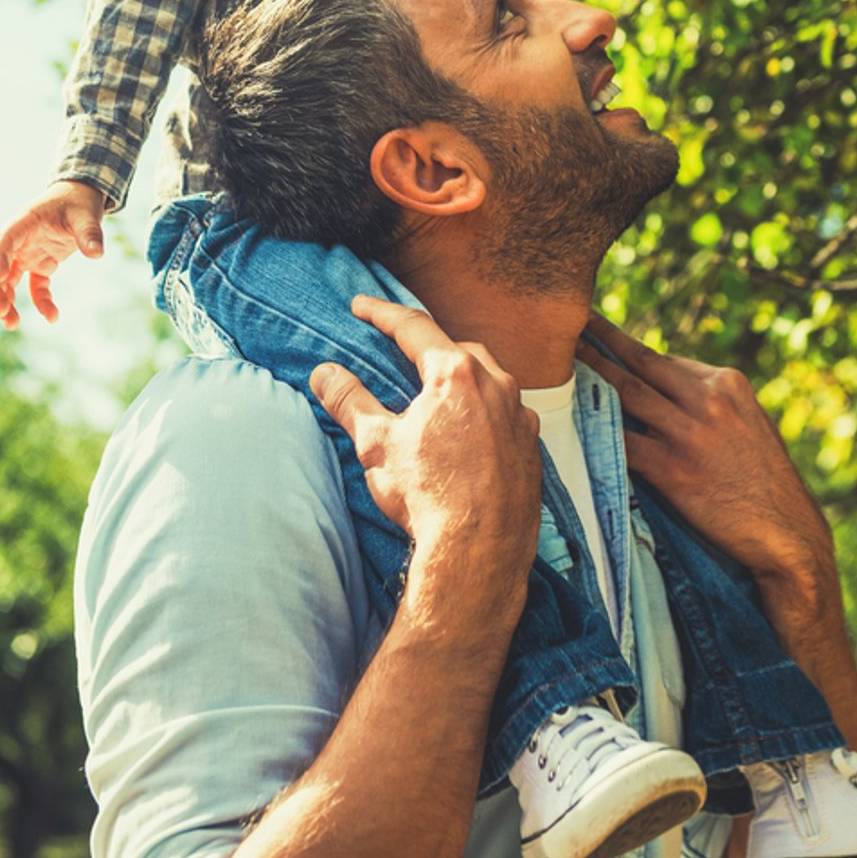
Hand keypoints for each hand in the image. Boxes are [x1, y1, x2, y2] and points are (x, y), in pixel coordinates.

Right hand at [0, 181, 106, 327]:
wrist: (81, 198)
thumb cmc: (79, 202)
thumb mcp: (86, 214)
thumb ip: (89, 232)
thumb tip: (97, 253)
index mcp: (24, 223)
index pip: (5, 241)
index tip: (1, 278)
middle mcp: (20, 241)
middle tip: (2, 312)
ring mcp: (28, 254)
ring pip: (9, 281)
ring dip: (8, 302)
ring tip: (12, 325)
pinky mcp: (40, 264)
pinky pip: (35, 287)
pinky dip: (41, 302)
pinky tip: (52, 317)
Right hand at [310, 295, 541, 587]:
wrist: (480, 551)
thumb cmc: (427, 496)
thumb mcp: (376, 445)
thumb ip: (349, 402)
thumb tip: (324, 374)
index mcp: (455, 373)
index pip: (413, 327)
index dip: (382, 314)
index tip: (360, 306)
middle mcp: (496, 383)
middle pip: (456, 349)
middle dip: (427, 345)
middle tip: (401, 348)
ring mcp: (519, 414)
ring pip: (488, 378)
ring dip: (461, 378)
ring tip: (436, 391)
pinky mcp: (532, 445)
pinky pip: (506, 413)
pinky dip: (485, 411)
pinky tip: (469, 430)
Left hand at [577, 310, 833, 599]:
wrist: (788, 534)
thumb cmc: (767, 485)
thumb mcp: (750, 425)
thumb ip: (712, 404)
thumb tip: (668, 391)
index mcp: (727, 382)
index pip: (665, 359)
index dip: (626, 348)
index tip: (596, 333)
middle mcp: (708, 399)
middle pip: (639, 362)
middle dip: (599, 340)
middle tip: (566, 321)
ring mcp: (689, 433)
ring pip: (625, 393)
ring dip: (588, 373)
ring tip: (558, 358)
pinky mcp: (674, 469)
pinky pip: (622, 441)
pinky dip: (595, 428)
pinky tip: (570, 419)